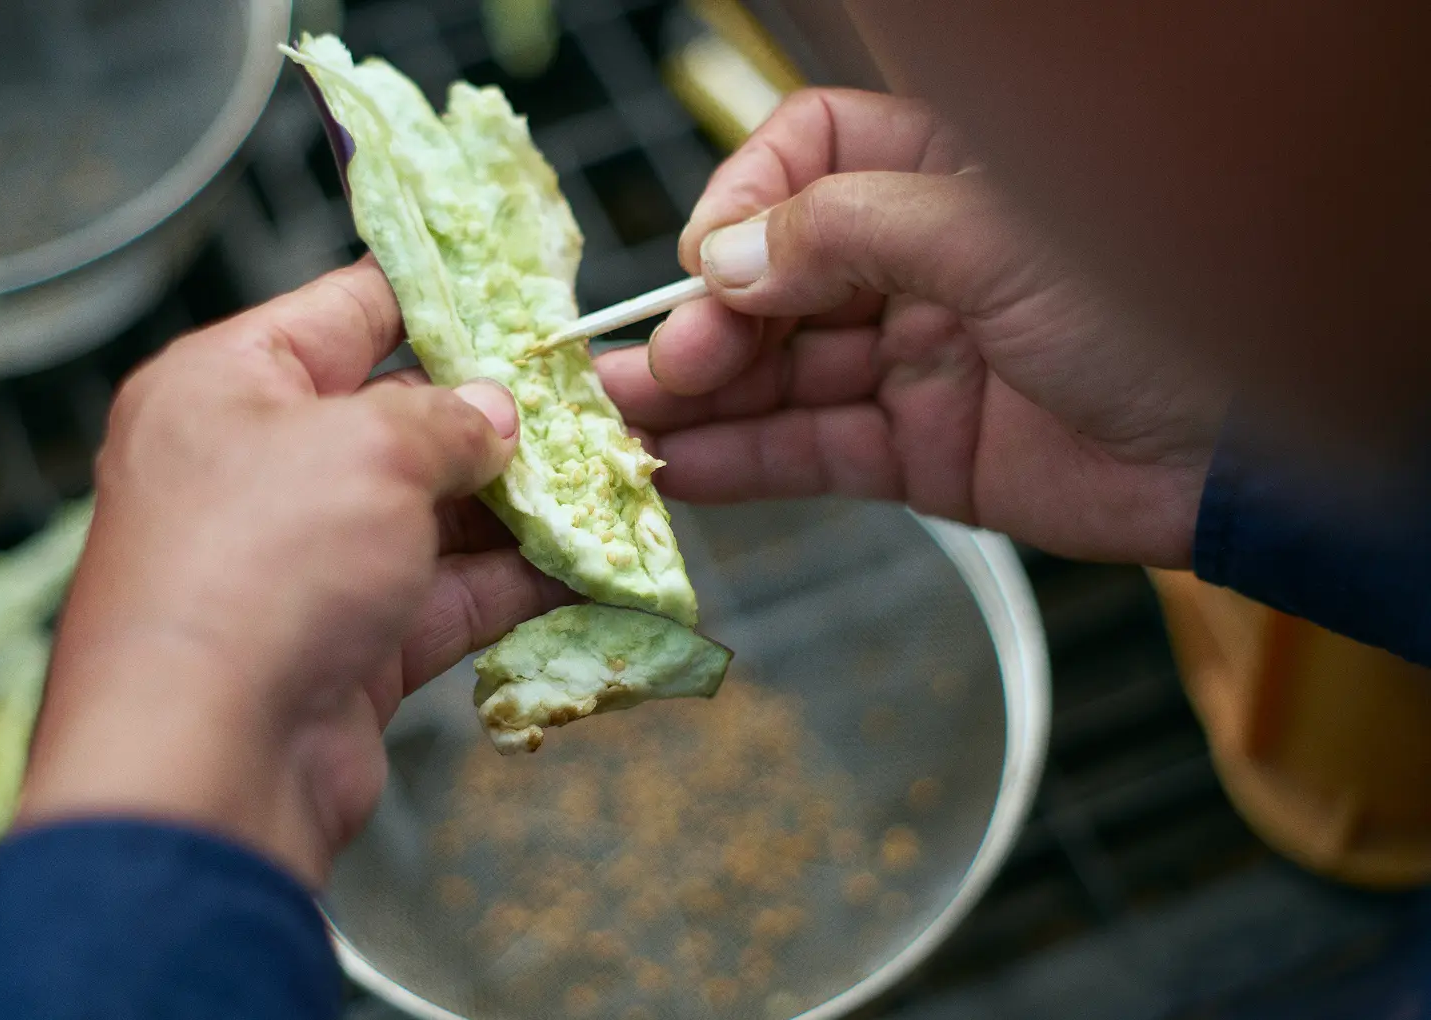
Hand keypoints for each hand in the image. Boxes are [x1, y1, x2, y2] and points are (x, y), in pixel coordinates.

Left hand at [19, 259, 569, 886]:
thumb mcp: (369, 449)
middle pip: (396, 418)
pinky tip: (591, 567)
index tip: (520, 286)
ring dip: (519, 506)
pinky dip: (514, 585)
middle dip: (495, 416)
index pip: (345, 310)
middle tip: (590, 401)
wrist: (207, 760)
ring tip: (608, 483)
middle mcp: (258, 468)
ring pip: (430, 514)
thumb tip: (495, 415)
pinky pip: (445, 597)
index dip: (438, 292)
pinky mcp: (347, 645)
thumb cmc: (262, 563)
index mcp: (227, 385)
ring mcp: (304, 562)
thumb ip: (446, 419)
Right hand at [596, 89, 1229, 566]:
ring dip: (700, 397)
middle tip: (656, 368)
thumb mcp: (993, 241)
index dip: (745, 200)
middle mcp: (919, 261)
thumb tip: (724, 261)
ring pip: (783, 372)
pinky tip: (678, 471)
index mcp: (944, 175)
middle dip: (707, 321)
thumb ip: (848, 236)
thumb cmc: (1153, 311)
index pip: (808, 155)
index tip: (710, 260)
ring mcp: (916, 359)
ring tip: (620, 425)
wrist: (1244, 459)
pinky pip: (815, 450)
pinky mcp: (920, 452)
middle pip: (776, 276)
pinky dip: (745, 463)